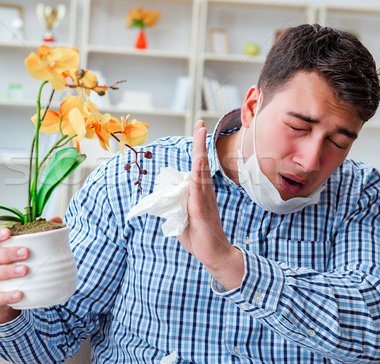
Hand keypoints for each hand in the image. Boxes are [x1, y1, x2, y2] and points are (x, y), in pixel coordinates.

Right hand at [0, 227, 27, 323]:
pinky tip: (19, 294)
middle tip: (26, 252)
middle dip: (8, 253)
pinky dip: (6, 296)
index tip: (8, 232)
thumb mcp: (17, 248)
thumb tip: (56, 219)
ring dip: (7, 271)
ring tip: (24, 270)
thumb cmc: (9, 263)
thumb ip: (35, 233)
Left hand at [177, 120, 244, 289]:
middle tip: (200, 122)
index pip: (196, 167)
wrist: (214, 255)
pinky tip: (199, 161)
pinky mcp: (202, 208)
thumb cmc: (198, 238)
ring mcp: (204, 199)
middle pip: (200, 163)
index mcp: (199, 193)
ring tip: (200, 132)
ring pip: (200, 171)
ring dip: (200, 151)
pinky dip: (199, 174)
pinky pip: (199, 189)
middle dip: (200, 142)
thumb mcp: (181, 218)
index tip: (198, 129)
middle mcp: (204, 192)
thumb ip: (174, 205)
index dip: (197, 149)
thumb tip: (165, 197)